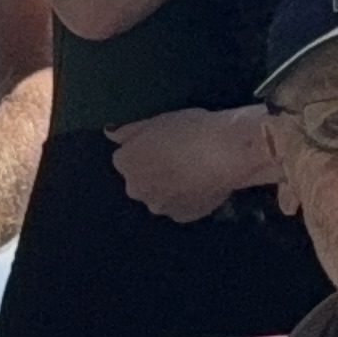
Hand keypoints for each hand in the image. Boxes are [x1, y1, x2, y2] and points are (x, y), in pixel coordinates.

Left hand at [104, 104, 276, 222]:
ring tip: (194, 169)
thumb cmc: (190, 130)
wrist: (226, 153)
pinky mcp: (184, 217)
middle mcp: (136, 190)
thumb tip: (110, 133)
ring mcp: (161, 207)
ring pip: (161, 195)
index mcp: (126, 163)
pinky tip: (204, 182)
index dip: (144, 148)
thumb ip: (129, 130)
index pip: (125, 157)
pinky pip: (181, 205)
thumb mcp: (157, 119)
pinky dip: (188, 196)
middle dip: (153, 171)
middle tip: (179, 155)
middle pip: (141, 180)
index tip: (161, 141)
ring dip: (170, 186)